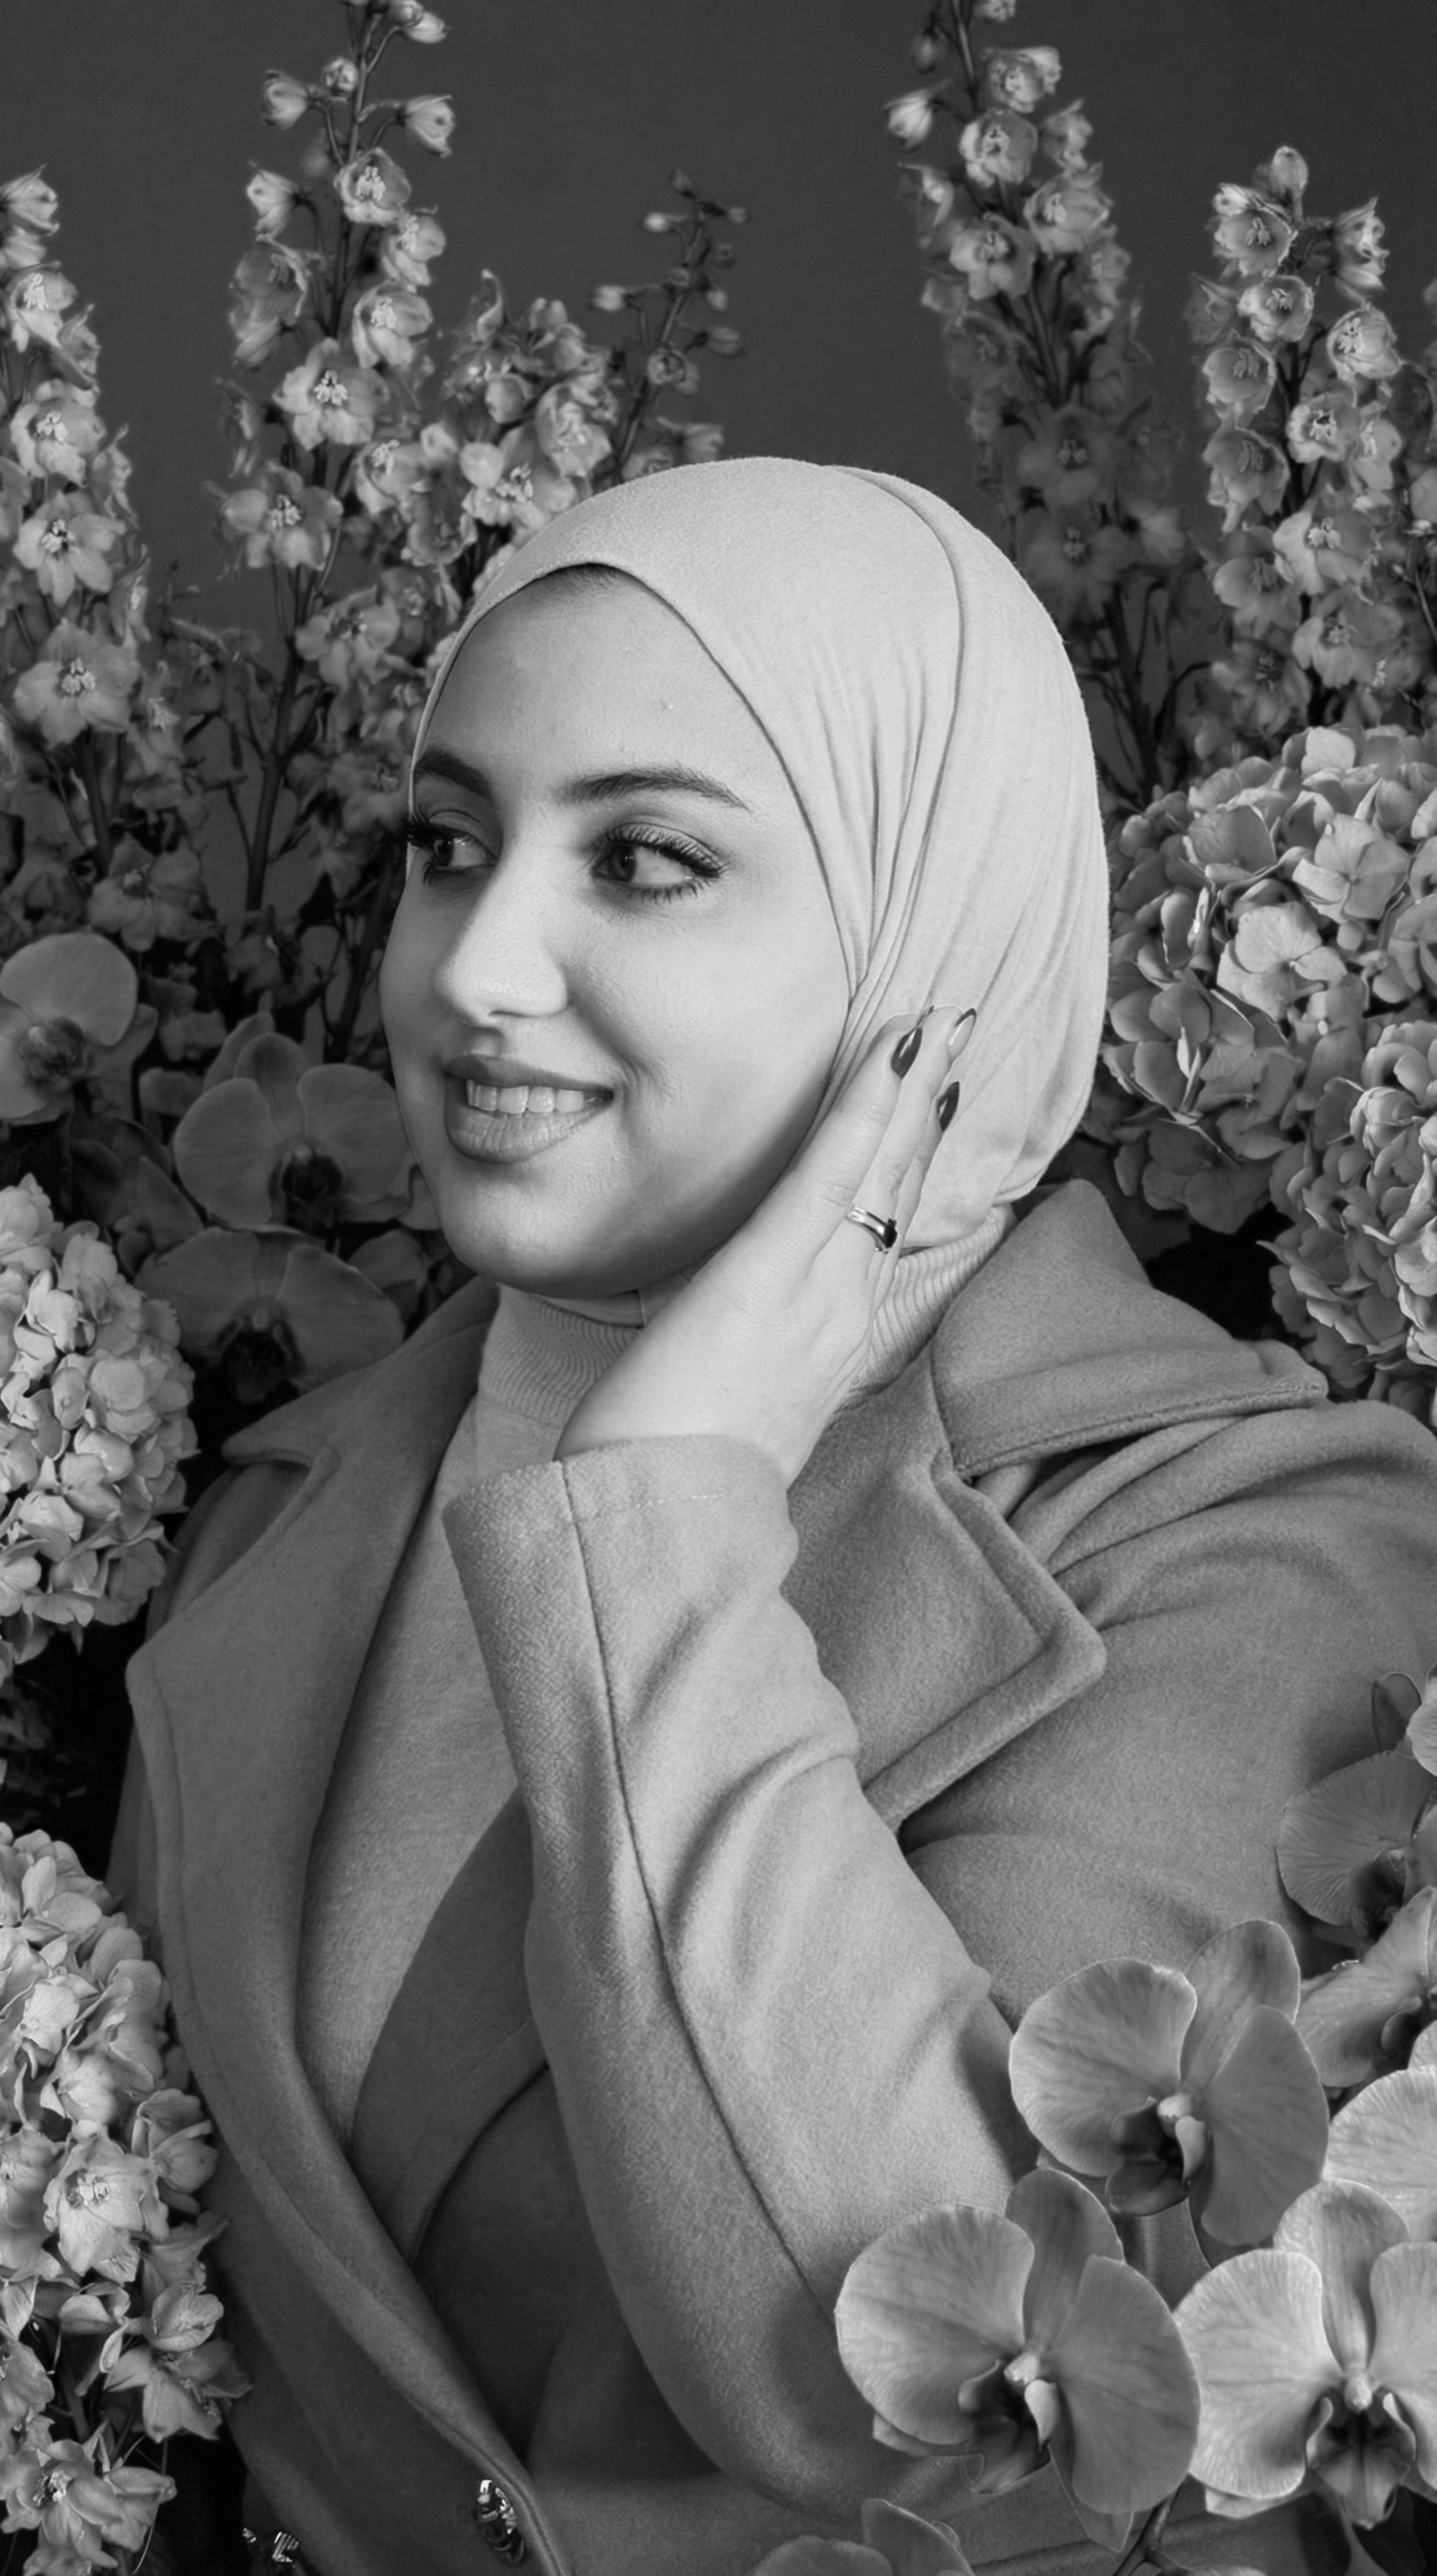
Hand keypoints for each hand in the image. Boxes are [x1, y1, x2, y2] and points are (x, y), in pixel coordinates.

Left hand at [553, 1004, 975, 1486]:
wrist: (656, 1528)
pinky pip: (826, 1179)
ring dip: (911, 1088)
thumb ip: (758, 1366)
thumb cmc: (673, 1478)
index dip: (912, 1156)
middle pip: (896, 1188)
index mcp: (830, 1337)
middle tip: (959, 1029)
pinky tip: (888, 1058)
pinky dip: (862, 1113)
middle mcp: (838, 1309)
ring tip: (941, 1019)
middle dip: (929, 1105)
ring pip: (877, 1172)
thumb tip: (752, 1340)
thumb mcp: (733, 1412)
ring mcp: (809, 1292)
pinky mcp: (763, 1278)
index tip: (937, 1098)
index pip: (882, 1226)